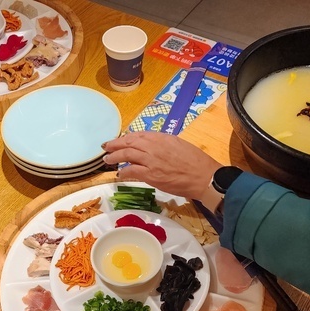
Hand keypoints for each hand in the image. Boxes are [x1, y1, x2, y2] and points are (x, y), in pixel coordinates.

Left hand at [102, 132, 221, 199]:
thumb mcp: (178, 145)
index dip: (126, 137)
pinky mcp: (151, 175)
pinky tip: (119, 173)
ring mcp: (151, 160)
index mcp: (162, 138)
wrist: (203, 176)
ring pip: (127, 155)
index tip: (119, 139)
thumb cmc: (196, 162)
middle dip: (115, 144)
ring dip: (115, 157)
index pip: (138, 135)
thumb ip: (163, 145)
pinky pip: (131, 171)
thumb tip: (151, 148)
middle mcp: (154, 146)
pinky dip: (123, 171)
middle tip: (106, 147)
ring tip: (107, 159)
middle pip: (129, 142)